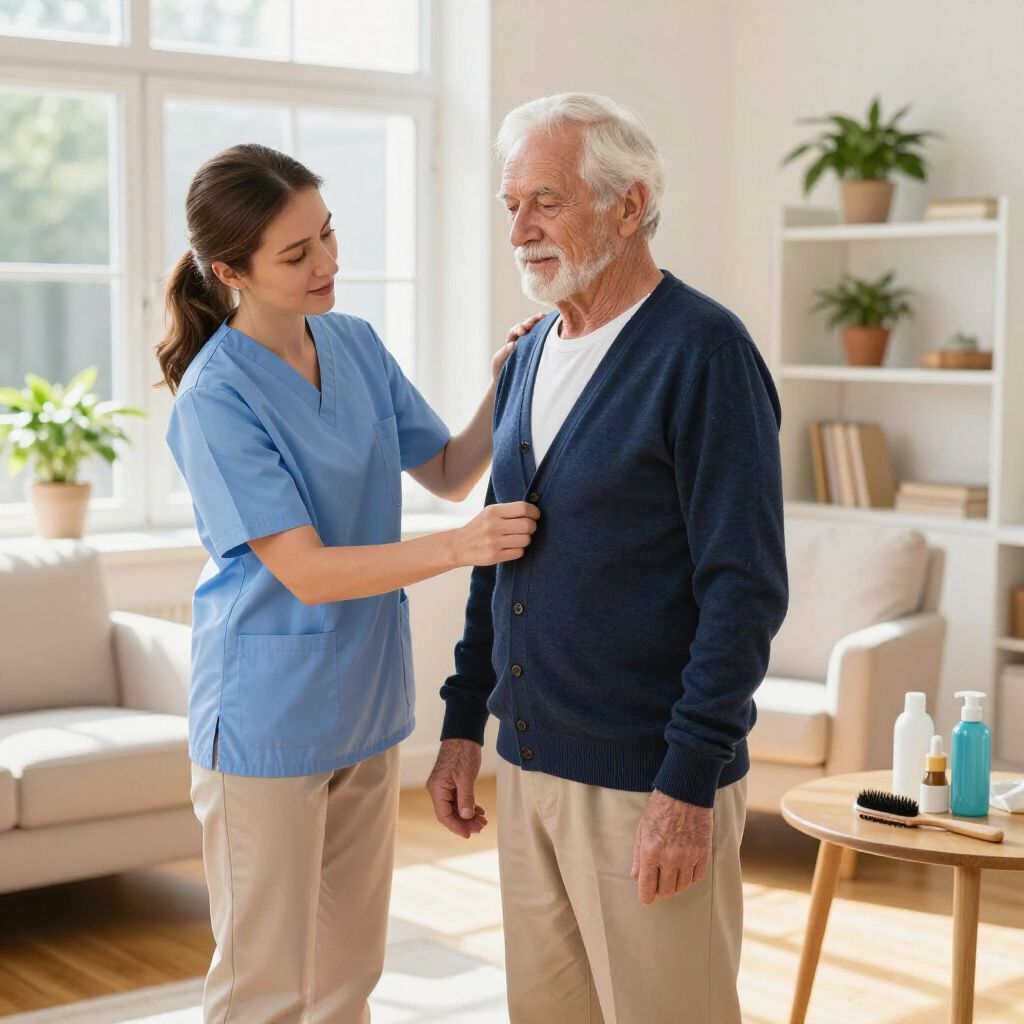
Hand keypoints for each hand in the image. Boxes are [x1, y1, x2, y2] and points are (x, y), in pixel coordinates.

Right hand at [426, 739, 486, 838]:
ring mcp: (444, 787)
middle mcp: (438, 790)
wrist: (463, 735)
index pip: (444, 815)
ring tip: (483, 821)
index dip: (456, 827)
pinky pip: (458, 800)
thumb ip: (466, 798)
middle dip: (465, 823)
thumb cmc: (462, 753)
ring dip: (468, 816)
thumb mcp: (465, 777)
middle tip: (481, 828)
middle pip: (450, 814)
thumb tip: (466, 817)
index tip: (469, 834)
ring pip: (455, 808)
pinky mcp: (452, 784)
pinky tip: (479, 811)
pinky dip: (468, 807)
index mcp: (437, 789)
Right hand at [454, 501, 539, 565]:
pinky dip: (519, 550)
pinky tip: (511, 547)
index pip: (523, 508)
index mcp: (493, 511)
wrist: (458, 546)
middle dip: (532, 527)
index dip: (534, 512)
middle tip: (528, 528)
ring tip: (518, 538)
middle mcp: (493, 525)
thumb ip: (508, 511)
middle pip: (527, 525)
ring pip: (525, 540)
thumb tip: (533, 511)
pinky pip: (519, 552)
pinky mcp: (494, 556)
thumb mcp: (489, 513)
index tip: (535, 515)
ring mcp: (493, 542)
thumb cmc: (479, 527)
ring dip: (526, 539)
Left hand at [491, 313, 544, 382]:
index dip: (519, 328)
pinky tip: (553, 327)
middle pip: (526, 327)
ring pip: (535, 330)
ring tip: (545, 318)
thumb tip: (512, 344)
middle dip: (531, 321)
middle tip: (537, 320)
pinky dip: (547, 331)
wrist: (508, 385)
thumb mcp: (498, 363)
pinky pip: (542, 338)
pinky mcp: (538, 350)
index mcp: (510, 342)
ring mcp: (530, 344)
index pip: (514, 331)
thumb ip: (502, 354)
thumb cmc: (500, 373)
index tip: (523, 331)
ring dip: (540, 323)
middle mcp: (520, 340)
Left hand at [631, 790, 712, 904]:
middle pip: (666, 891)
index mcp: (650, 852)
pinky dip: (691, 876)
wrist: (684, 792)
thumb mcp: (642, 829)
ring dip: (676, 884)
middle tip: (659, 885)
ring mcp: (688, 857)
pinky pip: (697, 877)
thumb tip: (636, 877)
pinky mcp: (703, 853)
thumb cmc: (659, 808)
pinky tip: (685, 869)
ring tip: (672, 875)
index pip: (647, 887)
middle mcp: (669, 858)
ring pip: (682, 886)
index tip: (647, 898)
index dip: (646, 896)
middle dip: (661, 891)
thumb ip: (638, 855)